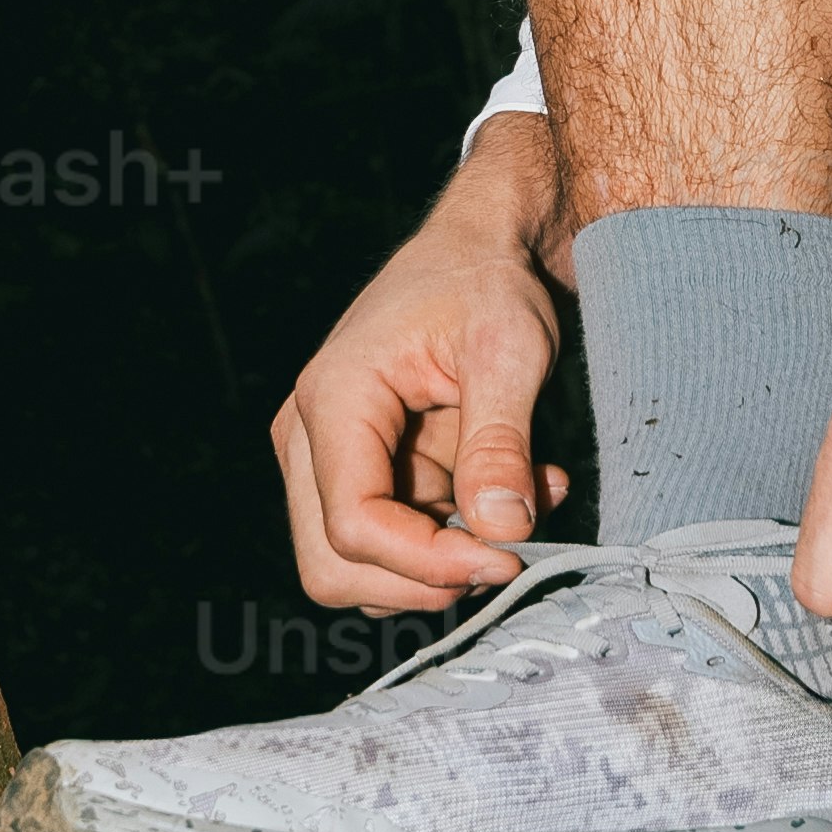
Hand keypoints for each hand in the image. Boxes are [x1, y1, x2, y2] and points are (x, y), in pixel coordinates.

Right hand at [272, 128, 571, 611]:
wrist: (475, 250)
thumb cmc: (484, 283)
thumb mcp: (510, 351)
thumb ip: (501, 444)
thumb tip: (503, 531)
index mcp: (334, 399)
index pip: (355, 525)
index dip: (429, 563)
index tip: (508, 559)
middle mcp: (309, 436)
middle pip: (334, 566)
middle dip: (422, 580)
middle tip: (507, 553)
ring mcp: (327, 460)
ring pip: (356, 569)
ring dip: (440, 565)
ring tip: (522, 503)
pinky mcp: (358, 474)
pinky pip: (390, 545)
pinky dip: (449, 544)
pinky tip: (507, 493)